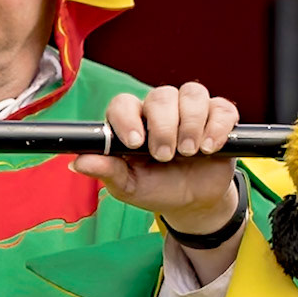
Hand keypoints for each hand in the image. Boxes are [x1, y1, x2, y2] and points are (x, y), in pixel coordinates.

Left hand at [73, 83, 239, 232]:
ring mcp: (190, 111)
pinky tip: (211, 148)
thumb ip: (107, 171)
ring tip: (190, 152)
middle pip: (161, 96)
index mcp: (132, 122)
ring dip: (191, 124)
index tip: (135, 143)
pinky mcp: (218, 117)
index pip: (124, 104)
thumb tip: (77, 163)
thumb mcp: (129, 187)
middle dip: (164, 127)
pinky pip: (221, 108)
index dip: (128, 118)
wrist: (193, 203)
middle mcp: (160, 110)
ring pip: (192, 94)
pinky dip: (216, 127)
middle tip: (166, 155)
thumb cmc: (157, 188)